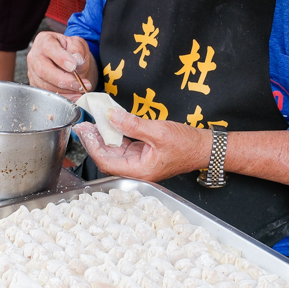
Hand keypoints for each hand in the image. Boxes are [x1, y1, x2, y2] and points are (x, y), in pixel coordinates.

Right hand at [27, 32, 95, 99]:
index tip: (73, 66)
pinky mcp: (36, 84)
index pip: (49, 48)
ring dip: (65, 90)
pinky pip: (47, 94)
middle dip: (63, 80)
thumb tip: (77, 60)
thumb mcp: (78, 44)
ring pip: (45, 85)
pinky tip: (75, 96)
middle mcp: (35, 56)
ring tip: (81, 89)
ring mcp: (33, 71)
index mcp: (44, 40)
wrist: (69, 61)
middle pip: (43, 70)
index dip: (61, 58)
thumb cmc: (71, 50)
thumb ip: (78, 49)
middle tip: (80, 84)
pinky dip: (63, 97)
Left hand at [74, 109, 211, 181]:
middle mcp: (137, 169)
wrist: (204, 147)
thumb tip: (112, 116)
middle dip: (95, 141)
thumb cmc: (187, 144)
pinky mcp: (144, 153)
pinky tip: (110, 123)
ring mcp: (140, 162)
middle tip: (84, 125)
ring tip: (93, 123)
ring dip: (104, 137)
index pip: (106, 162)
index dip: (93, 147)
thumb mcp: (158, 131)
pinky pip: (125, 145)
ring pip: (115, 151)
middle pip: (108, 157)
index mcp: (139, 171)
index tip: (85, 132)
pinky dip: (116, 135)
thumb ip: (133, 125)